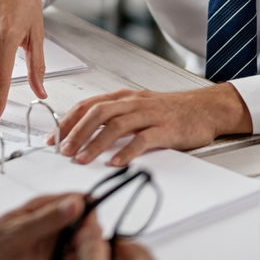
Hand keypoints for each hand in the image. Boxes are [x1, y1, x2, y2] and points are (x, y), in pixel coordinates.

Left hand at [0, 193, 93, 259]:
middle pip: (84, 225)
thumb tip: (73, 204)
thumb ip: (48, 219)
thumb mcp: (21, 232)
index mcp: (43, 207)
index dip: (88, 212)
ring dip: (83, 256)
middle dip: (88, 238)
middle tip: (82, 251)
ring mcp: (54, 243)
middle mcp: (52, 224)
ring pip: (81, 245)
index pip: (76, 201)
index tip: (91, 227)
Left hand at [52, 84, 252, 165]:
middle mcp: (133, 102)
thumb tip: (83, 133)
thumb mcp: (137, 107)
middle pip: (97, 113)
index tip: (53, 138)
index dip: (67, 121)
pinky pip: (143, 139)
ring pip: (116, 125)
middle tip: (63, 150)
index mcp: (123, 97)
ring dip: (95, 143)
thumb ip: (114, 117)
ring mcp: (150, 114)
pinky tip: (115, 162)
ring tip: (82, 159)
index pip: (87, 105)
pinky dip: (126, 151)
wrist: (206, 108)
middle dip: (76, 132)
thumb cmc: (170, 111)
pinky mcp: (166, 129)